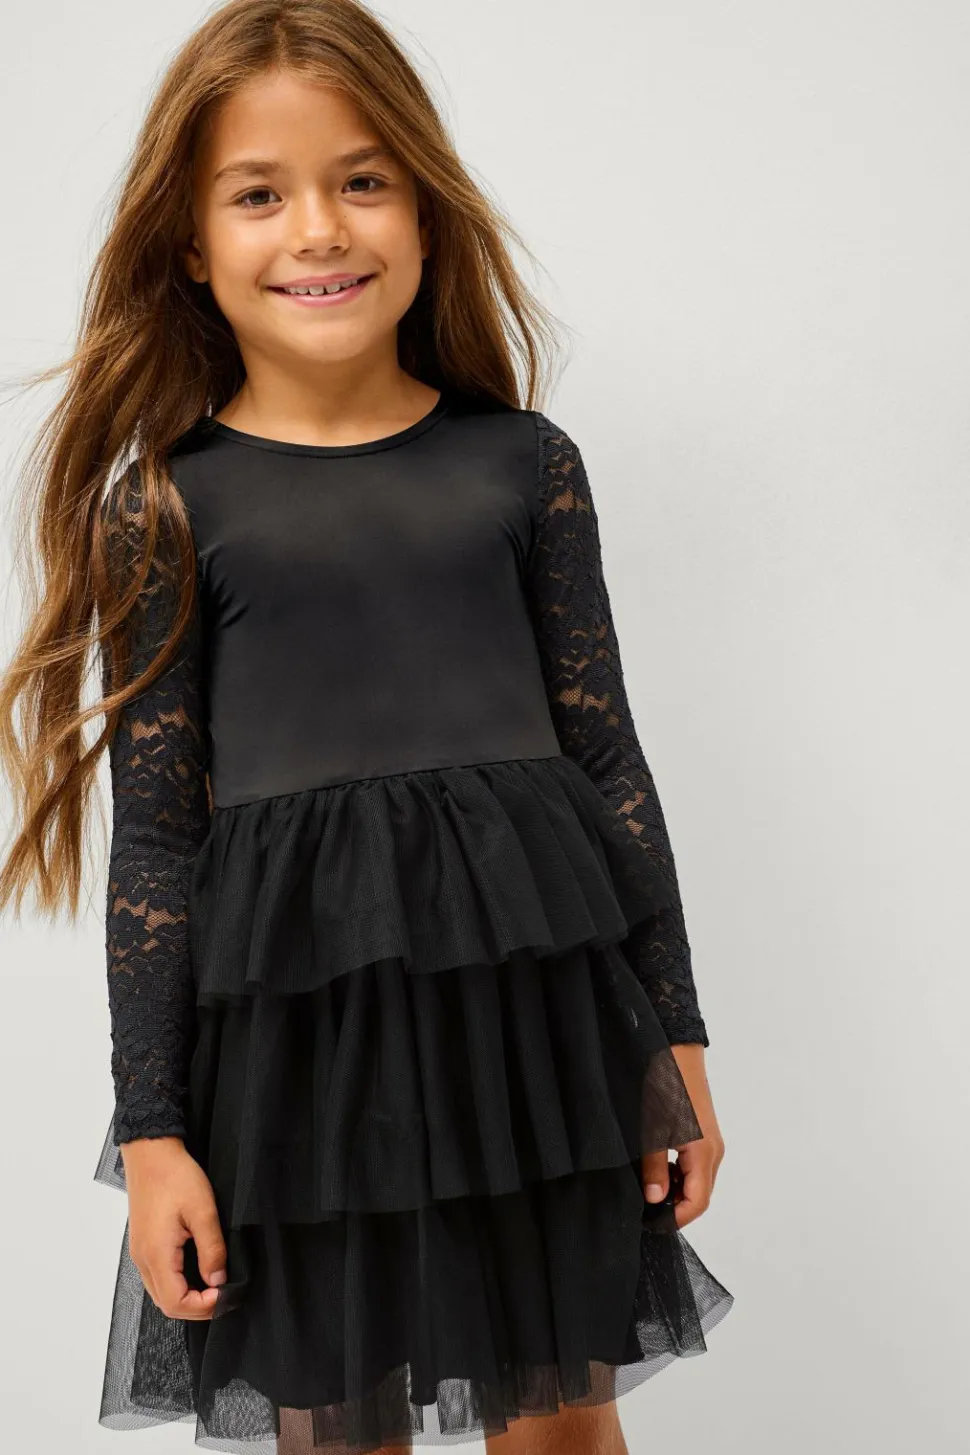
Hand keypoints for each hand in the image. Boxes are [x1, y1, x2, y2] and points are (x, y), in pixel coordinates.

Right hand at [120, 1136, 226, 1319]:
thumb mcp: (203, 1211)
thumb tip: (218, 1281)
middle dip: (195, 1307)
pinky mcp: (143, 1244)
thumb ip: (212, 1250)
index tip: (224, 1293)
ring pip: (160, 1292)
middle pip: (166, 1303)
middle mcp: (143, 1259)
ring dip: (186, 1296)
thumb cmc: (175, 1176)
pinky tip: (196, 1271)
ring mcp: (140, 1252)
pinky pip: (157, 1277)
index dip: (202, 1307)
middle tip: (222, 1294)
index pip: (175, 1303)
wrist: (150, 1152)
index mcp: (156, 1254)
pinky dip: (176, 1283)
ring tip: (212, 1285)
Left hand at [640, 1044, 724, 1230]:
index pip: (697, 1202)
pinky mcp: (705, 1132)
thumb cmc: (663, 1084)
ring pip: (698, 1180)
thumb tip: (655, 1200)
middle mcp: (714, 1151)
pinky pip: (696, 1165)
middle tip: (643, 1206)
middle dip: (674, 1206)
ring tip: (646, 1184)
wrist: (677, 1046)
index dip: (675, 1218)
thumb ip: (653, 1168)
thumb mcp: (650, 1129)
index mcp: (703, 1153)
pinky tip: (657, 1165)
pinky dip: (679, 1173)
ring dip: (676, 1189)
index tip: (649, 1222)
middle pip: (700, 1194)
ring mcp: (712, 1141)